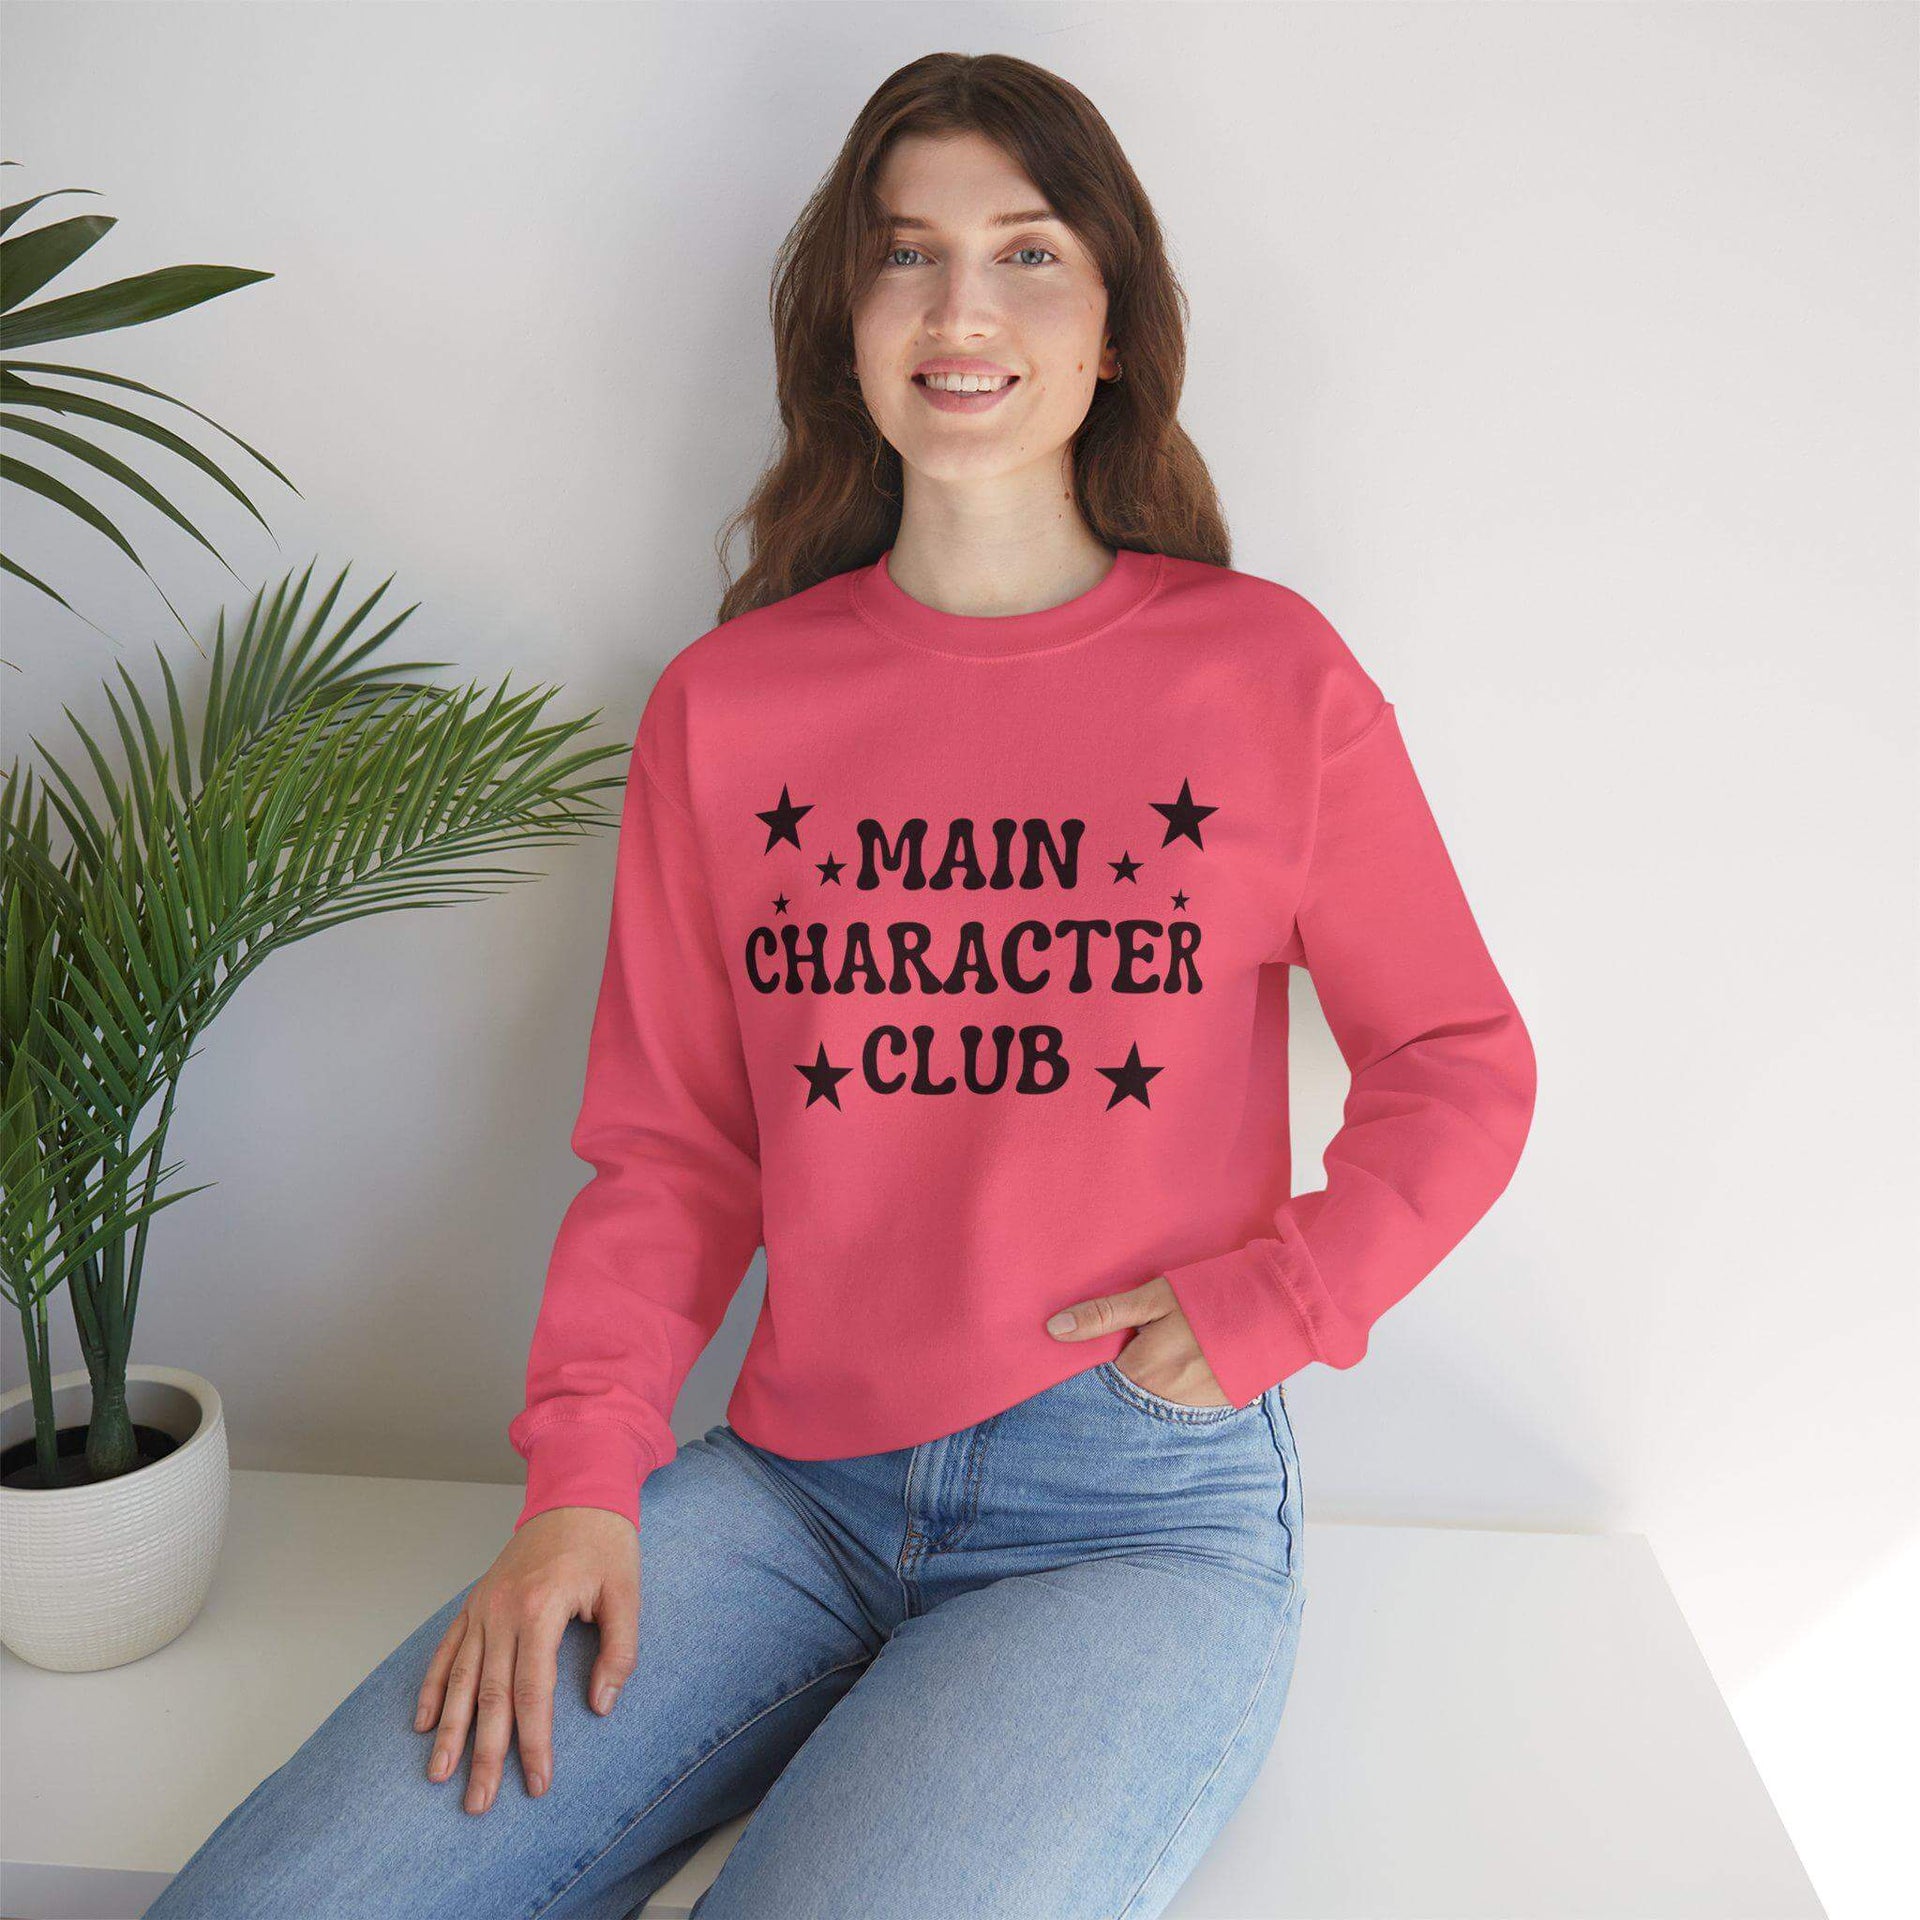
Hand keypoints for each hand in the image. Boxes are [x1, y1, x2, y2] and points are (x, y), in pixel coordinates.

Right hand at [415, 1506, 638, 1813]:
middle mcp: (503, 1611)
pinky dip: (432, 1686)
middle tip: (478, 1803)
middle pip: (489, 1695)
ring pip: (459, 1678)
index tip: (536, 1783)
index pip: (533, 1692)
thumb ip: (619, 1651)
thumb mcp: (627, 1593)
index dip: (534, 1742)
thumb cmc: (605, 1543)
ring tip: (438, 1775)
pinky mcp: (476, 1602)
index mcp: (541, 1609)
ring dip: (449, 1730)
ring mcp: (484, 1606)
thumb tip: (600, 1706)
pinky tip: (424, 1722)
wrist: (577, 1492)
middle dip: (483, 1753)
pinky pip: (447, 1649)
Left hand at [1045, 1275, 1232, 1407]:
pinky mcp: (1219, 1408)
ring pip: (1154, 1402)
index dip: (1094, 1365)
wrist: (1280, 1306)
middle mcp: (1164, 1400)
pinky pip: (1183, 1406)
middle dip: (1123, 1378)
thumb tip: (1054, 1329)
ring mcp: (1194, 1408)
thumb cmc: (1212, 1294)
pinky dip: (1178, 1390)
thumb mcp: (1154, 1297)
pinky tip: (1188, 1366)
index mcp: (1143, 1371)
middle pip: (1126, 1395)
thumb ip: (1105, 1315)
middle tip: (1138, 1348)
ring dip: (1152, 1385)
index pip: (1099, 1382)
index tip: (1095, 1354)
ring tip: (1166, 1354)